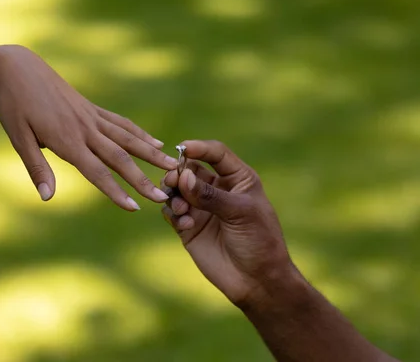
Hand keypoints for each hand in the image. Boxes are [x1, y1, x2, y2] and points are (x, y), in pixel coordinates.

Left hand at [0, 45, 176, 210]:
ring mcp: (91, 117)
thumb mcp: (18, 137)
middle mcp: (85, 129)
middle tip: (163, 196)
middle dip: (142, 179)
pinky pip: (121, 123)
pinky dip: (140, 134)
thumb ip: (37, 167)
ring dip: (151, 154)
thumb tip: (48, 198)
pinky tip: (156, 142)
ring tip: (172, 166)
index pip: (97, 171)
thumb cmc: (12, 105)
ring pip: (128, 138)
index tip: (135, 208)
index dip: (116, 191)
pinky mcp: (92, 108)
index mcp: (67, 139)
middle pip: (120, 158)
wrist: (16, 67)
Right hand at [161, 140, 296, 307]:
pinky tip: (184, 224)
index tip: (182, 149)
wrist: (256, 281)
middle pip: (190, 169)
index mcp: (238, 179)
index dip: (199, 148)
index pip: (216, 154)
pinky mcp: (188, 226)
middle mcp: (217, 189)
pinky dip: (173, 213)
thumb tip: (182, 177)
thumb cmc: (259, 242)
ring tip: (180, 208)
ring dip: (173, 193)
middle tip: (173, 182)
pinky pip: (171, 210)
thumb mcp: (240, 213)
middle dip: (178, 172)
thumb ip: (210, 195)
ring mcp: (201, 207)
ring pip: (176, 188)